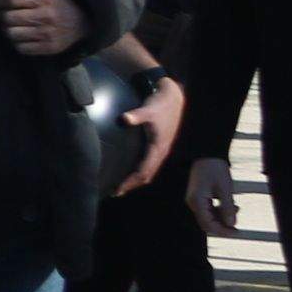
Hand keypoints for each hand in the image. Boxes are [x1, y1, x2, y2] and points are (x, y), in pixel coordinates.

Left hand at [0, 0, 86, 56]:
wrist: (80, 20)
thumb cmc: (54, 0)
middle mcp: (46, 15)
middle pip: (8, 18)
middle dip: (0, 15)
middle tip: (1, 14)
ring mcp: (48, 33)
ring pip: (12, 34)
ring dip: (6, 29)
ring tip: (9, 25)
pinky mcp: (49, 47)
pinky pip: (21, 48)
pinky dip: (16, 42)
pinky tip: (19, 36)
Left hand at [114, 74, 185, 191]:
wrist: (175, 98)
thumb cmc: (161, 104)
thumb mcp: (148, 110)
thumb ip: (136, 116)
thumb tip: (124, 119)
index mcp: (157, 149)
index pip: (143, 172)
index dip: (130, 183)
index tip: (117, 190)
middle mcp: (160, 153)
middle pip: (146, 176)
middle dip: (131, 185)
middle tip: (115, 192)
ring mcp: (161, 150)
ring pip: (149, 171)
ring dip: (136, 180)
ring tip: (121, 186)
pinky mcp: (160, 145)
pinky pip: (149, 163)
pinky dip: (140, 170)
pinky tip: (129, 168)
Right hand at [187, 156, 239, 235]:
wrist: (206, 154)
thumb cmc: (216, 169)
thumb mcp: (225, 188)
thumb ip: (227, 207)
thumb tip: (232, 224)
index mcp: (197, 201)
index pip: (209, 225)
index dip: (223, 231)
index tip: (237, 232)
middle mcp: (193, 203)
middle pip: (207, 224)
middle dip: (223, 227)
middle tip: (238, 227)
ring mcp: (194, 200)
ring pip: (208, 218)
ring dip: (223, 218)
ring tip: (236, 209)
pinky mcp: (198, 197)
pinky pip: (208, 210)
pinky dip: (220, 211)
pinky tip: (231, 206)